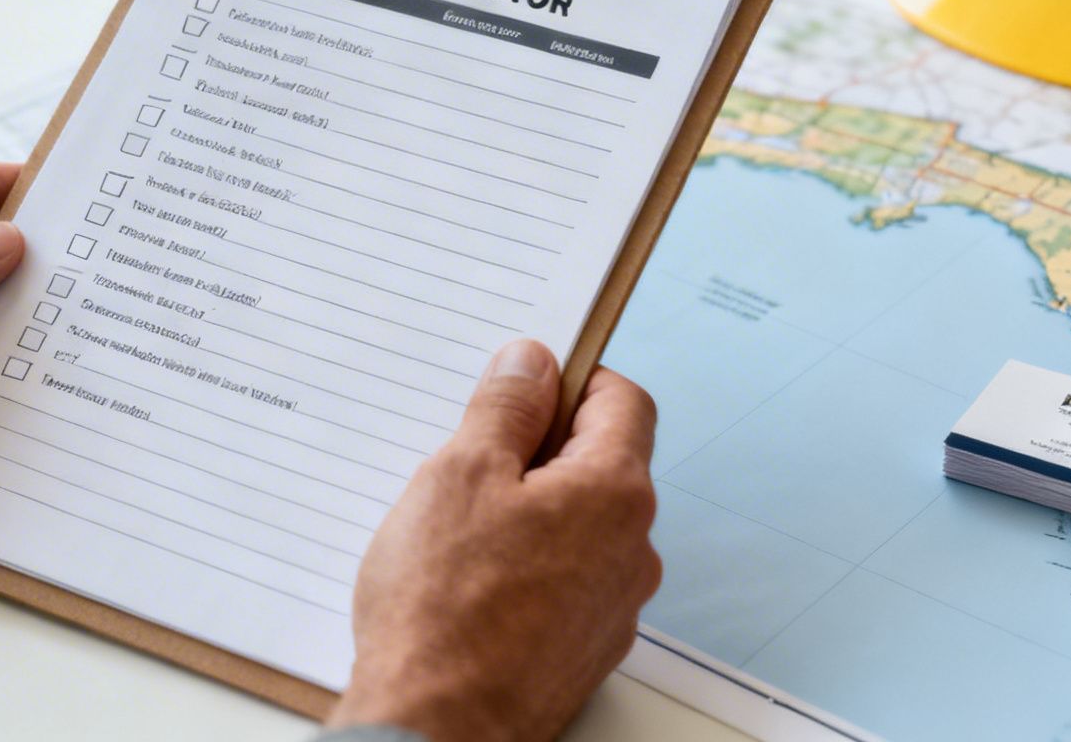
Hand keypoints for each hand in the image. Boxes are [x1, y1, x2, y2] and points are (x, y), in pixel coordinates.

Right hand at [328, 340, 661, 741]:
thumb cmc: (444, 609)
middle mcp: (632, 551)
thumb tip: (532, 364)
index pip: (624, 402)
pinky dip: (526, 568)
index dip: (574, 379)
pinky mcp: (583, 651)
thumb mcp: (460, 474)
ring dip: (530, 512)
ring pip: (578, 528)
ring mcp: (612, 608)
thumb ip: (504, 409)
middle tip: (470, 459)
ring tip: (458, 531)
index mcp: (614, 494)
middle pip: (600, 465)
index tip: (525, 382)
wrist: (437, 728)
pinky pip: (564, 583)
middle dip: (539, 450)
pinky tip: (467, 583)